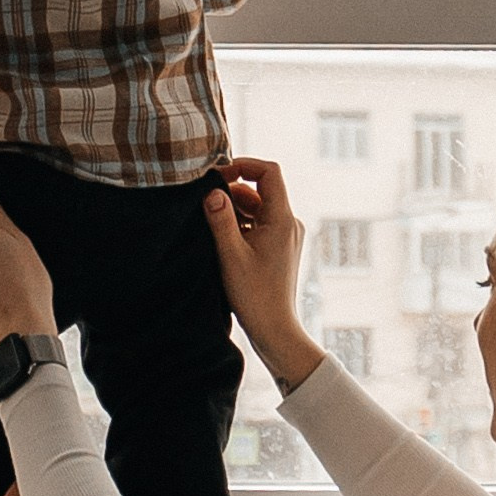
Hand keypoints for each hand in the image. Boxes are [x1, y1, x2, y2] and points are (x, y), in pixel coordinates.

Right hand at [204, 159, 322, 390]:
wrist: (274, 330)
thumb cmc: (254, 296)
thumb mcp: (231, 255)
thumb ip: (221, 220)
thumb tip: (212, 192)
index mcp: (283, 219)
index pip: (269, 172)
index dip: (245, 165)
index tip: (219, 174)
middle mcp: (289, 223)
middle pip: (261, 189)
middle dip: (233, 190)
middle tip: (206, 201)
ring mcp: (286, 235)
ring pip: (258, 206)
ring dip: (234, 208)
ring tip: (212, 224)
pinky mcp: (279, 247)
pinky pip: (259, 223)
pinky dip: (241, 224)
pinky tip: (222, 239)